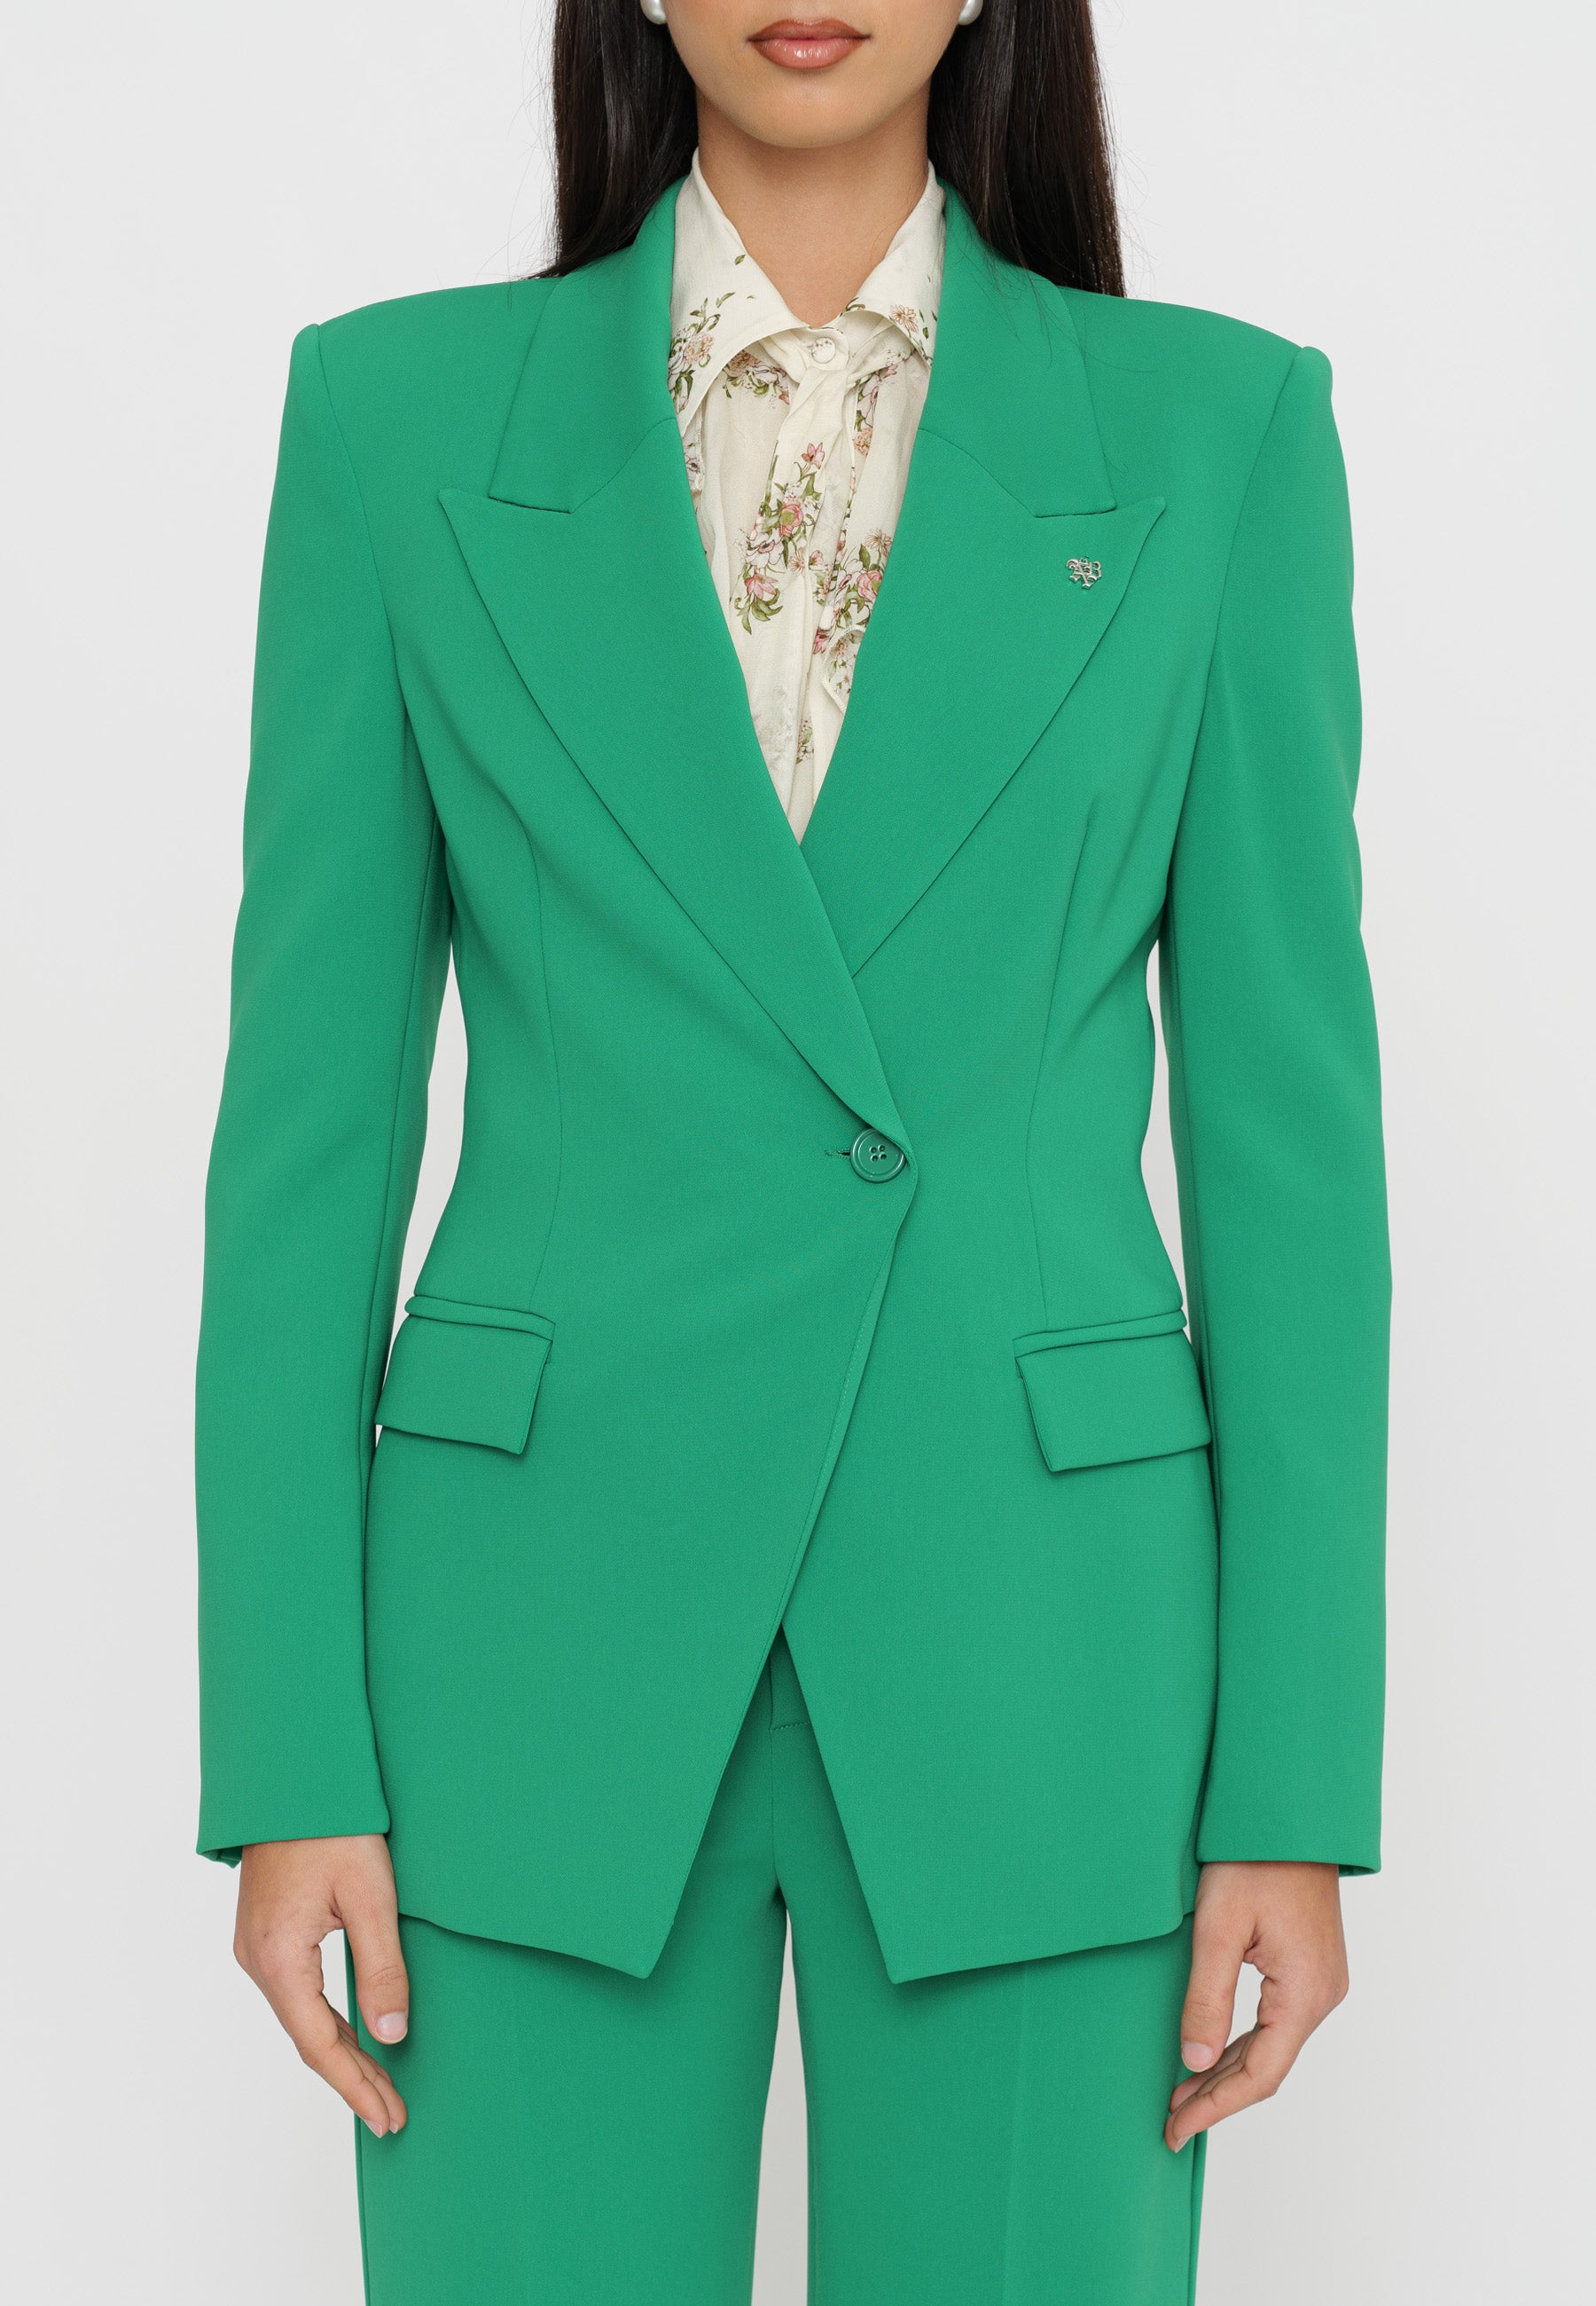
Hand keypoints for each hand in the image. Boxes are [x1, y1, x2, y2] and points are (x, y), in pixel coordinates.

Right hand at [234, 1833, 409, 2137]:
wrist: (291, 1775)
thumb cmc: (332, 1826)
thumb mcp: (371, 1896)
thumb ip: (383, 1969)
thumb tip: (392, 2037)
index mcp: (279, 1959)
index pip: (321, 2045)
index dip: (357, 2085)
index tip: (389, 2118)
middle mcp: (257, 1961)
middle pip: (309, 2038)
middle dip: (352, 2078)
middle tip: (392, 2115)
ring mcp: (257, 1948)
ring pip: (301, 2018)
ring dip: (340, 2051)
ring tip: (379, 2085)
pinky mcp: (265, 1933)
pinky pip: (296, 1994)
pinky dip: (326, 2021)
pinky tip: (352, 2033)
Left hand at [1166, 1860, 1347, 2150]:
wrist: (1288, 1813)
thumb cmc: (1253, 1858)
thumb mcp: (1219, 1927)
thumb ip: (1207, 1997)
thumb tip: (1194, 2063)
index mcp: (1305, 1993)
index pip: (1259, 2075)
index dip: (1215, 2108)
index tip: (1174, 2130)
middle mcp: (1322, 1995)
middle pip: (1267, 2067)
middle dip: (1217, 2097)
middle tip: (1169, 2121)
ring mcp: (1321, 1981)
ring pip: (1272, 2046)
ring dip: (1227, 2072)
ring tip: (1181, 2094)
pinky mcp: (1311, 1967)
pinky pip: (1276, 2022)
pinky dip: (1242, 2043)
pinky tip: (1212, 2052)